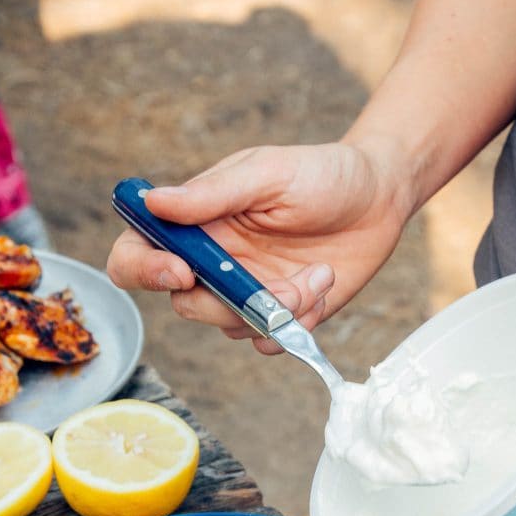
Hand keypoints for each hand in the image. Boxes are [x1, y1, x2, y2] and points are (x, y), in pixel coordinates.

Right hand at [107, 141, 409, 353]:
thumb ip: (213, 193)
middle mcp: (212, 262)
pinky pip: (267, 341)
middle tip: (280, 282)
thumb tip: (153, 201)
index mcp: (195, 223)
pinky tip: (321, 286)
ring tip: (317, 272)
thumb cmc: (321, 174)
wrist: (380, 199)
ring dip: (277, 308)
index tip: (182, 270)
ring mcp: (245, 293)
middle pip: (184, 304)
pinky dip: (296, 324)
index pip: (136, 254)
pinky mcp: (280, 315)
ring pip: (230, 327)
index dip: (143, 270)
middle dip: (229, 302)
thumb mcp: (268, 173)